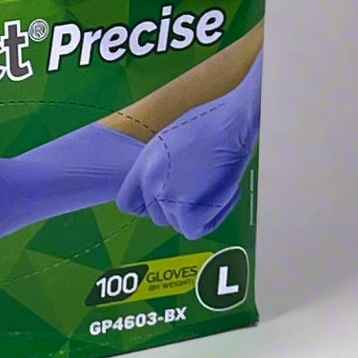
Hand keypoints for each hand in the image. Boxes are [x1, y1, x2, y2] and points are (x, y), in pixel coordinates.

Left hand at [116, 51, 262, 238]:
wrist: (229, 127)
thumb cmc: (207, 127)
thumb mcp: (168, 144)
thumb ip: (160, 169)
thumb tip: (166, 185)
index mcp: (143, 166)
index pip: (128, 202)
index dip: (146, 205)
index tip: (163, 202)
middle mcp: (150, 184)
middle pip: (156, 216)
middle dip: (176, 209)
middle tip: (198, 192)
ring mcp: (167, 199)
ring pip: (177, 223)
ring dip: (196, 213)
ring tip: (212, 187)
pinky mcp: (188, 212)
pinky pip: (194, 230)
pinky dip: (209, 220)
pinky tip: (220, 198)